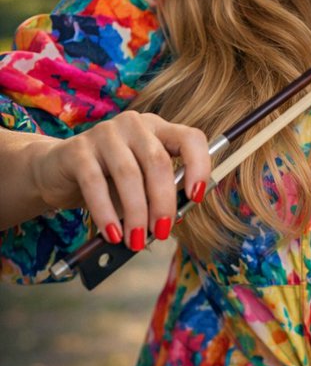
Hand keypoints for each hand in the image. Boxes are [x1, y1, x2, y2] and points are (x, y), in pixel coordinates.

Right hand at [28, 110, 210, 249]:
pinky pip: (95, 183)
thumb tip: (172, 220)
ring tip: (136, 239)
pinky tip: (112, 233)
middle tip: (162, 232)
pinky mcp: (78, 150)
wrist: (57, 171)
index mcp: (158, 129)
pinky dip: (106, 213)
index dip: (199, 166)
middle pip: (158, 162)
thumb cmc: (108, 179)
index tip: (197, 197)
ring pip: (129, 174)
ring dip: (136, 212)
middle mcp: (134, 125)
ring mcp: (105, 133)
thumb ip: (156, 195)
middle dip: (163, 202)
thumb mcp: (139, 185)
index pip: (190, 138)